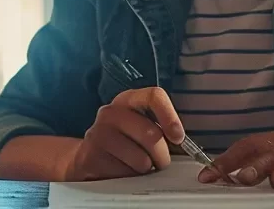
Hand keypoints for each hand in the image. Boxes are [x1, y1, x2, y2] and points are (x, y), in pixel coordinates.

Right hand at [64, 87, 185, 180]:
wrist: (88, 157)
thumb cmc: (124, 143)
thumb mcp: (142, 128)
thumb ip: (162, 129)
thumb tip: (185, 143)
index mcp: (128, 100)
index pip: (154, 96)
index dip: (170, 117)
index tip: (178, 137)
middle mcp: (111, 112)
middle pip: (151, 134)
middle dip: (162, 155)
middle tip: (159, 161)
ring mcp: (98, 133)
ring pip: (141, 158)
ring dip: (145, 168)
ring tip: (136, 165)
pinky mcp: (91, 155)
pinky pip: (125, 173)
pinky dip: (129, 177)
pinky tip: (122, 169)